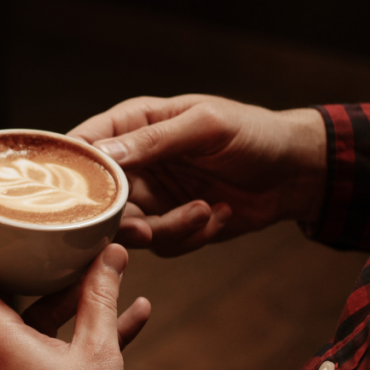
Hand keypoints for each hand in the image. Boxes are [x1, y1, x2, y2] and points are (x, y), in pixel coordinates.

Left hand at [0, 230, 150, 369]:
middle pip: (1, 298)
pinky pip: (36, 353)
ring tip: (107, 283)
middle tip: (50, 242)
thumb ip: (100, 297)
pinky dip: (68, 338)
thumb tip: (111, 256)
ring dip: (67, 308)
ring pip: (27, 326)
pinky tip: (121, 321)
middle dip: (37, 272)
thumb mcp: (98, 351)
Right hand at [69, 94, 326, 255]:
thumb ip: (153, 140)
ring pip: (130, 230)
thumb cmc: (255, 134)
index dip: (72, 172)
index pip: (82, 146)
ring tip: (205, 212)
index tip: (78, 198)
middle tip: (145, 229)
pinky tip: (220, 214)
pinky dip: (192, 236)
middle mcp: (134, 163)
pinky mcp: (171, 225)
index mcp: (133, 125)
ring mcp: (151, 197)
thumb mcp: (206, 127)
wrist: (297, 172)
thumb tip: (102, 155)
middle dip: (122, 220)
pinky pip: (163, 245)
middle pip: (98, 200)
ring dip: (169, 229)